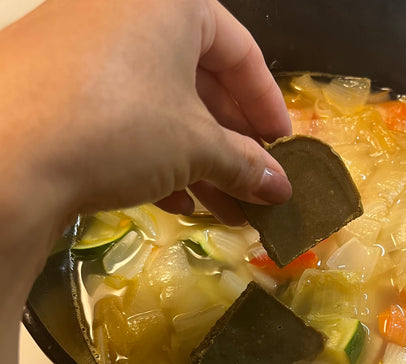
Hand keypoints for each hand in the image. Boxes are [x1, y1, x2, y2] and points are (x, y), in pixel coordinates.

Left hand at [0, 0, 291, 234]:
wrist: (4, 158)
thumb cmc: (120, 126)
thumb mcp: (195, 146)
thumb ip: (245, 163)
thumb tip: (280, 188)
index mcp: (169, 4)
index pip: (240, 51)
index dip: (267, 104)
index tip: (283, 146)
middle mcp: (125, 12)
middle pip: (199, 81)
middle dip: (233, 142)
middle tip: (255, 182)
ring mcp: (85, 49)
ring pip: (162, 106)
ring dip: (200, 162)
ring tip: (226, 207)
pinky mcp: (57, 88)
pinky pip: (124, 119)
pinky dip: (156, 160)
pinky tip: (177, 202)